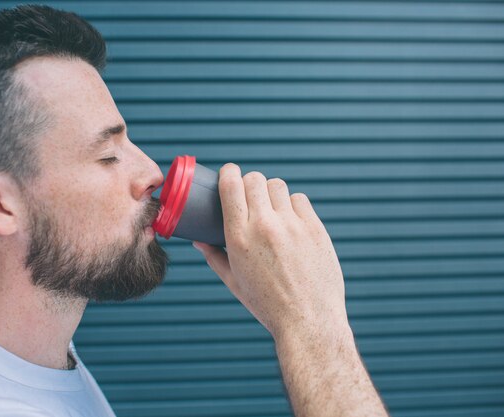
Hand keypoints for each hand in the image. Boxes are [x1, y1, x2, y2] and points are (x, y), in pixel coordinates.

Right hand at [193, 163, 348, 341]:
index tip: (229, 174)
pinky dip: (292, 205)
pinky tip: (290, 219)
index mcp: (239, 238)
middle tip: (249, 195)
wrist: (309, 321)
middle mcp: (265, 226)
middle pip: (254, 179)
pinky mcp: (315, 229)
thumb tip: (198, 241)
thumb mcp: (234, 281)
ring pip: (277, 185)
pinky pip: (300, 199)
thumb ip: (214, 257)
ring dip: (270, 192)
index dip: (229, 172)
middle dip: (248, 182)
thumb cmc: (267, 304)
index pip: (231, 185)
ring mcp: (292, 226)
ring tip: (271, 208)